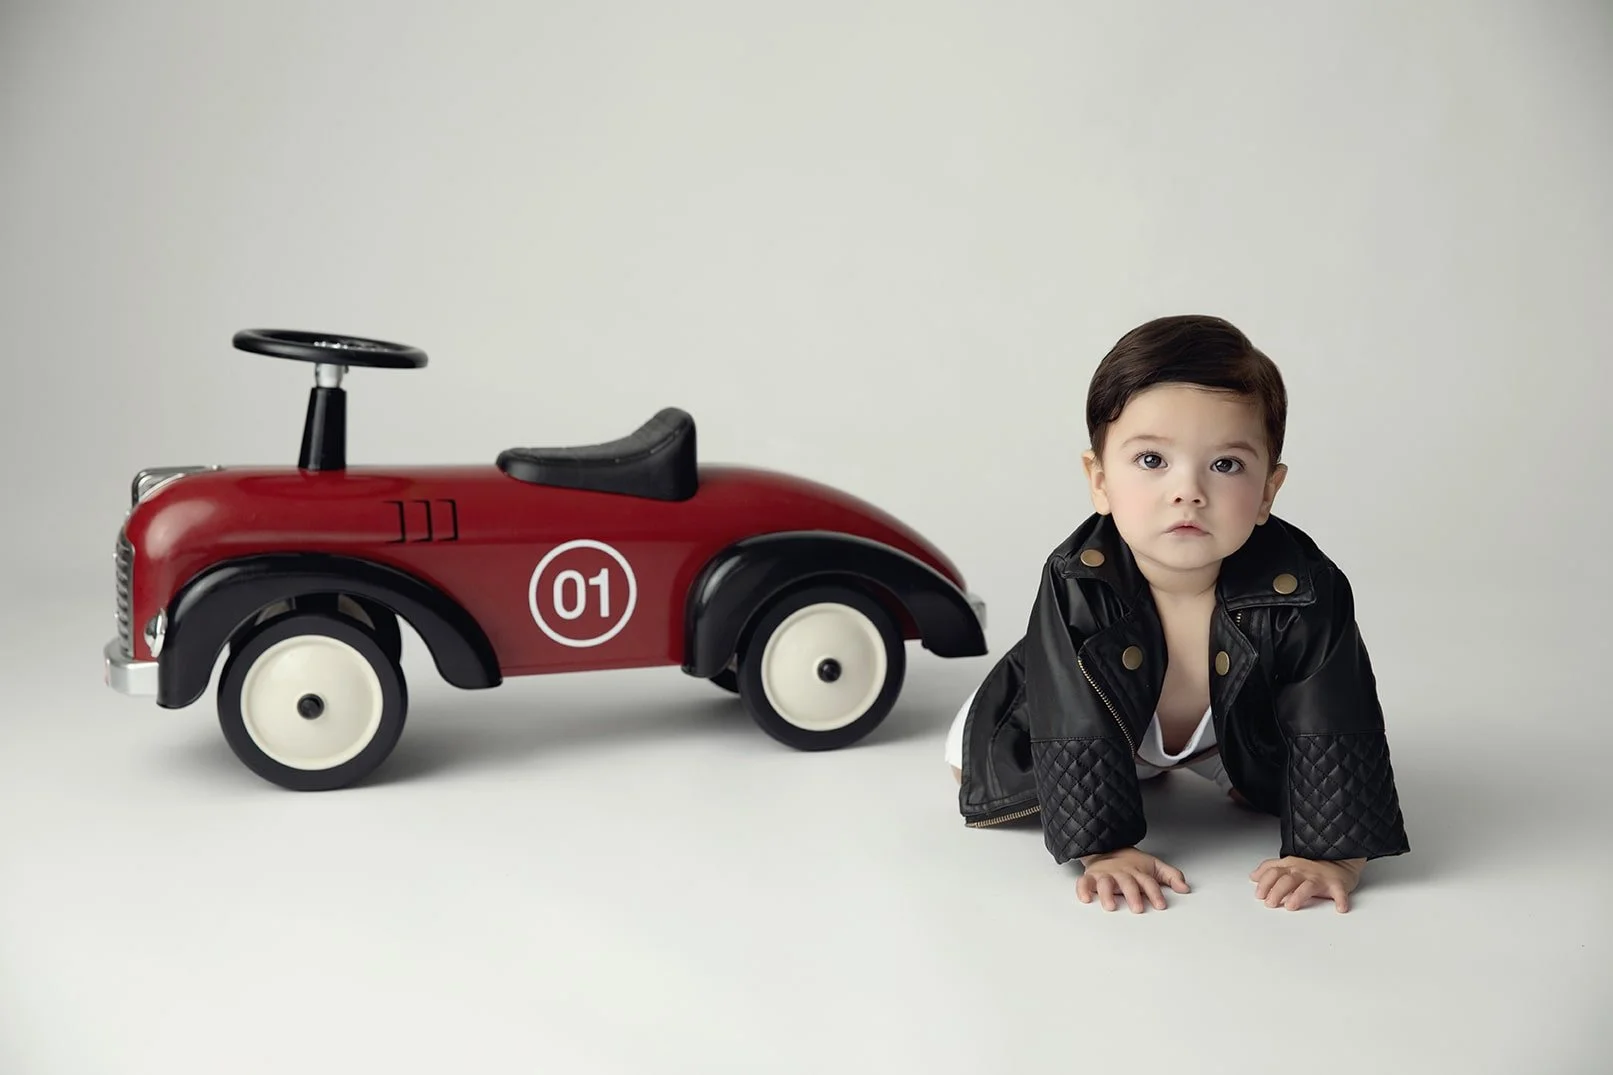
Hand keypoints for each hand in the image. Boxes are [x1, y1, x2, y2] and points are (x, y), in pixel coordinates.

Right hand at [1077, 847, 1189, 911]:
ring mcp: (1105, 875)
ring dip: (1107, 894)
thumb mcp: (1154, 866)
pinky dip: (1082, 890)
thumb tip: (1185, 888)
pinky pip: (1084, 883)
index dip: (1155, 893)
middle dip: (1133, 895)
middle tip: (1138, 908)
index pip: (1148, 882)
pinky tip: (1085, 898)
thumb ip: (1171, 876)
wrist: (1107, 848)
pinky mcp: (1091, 877)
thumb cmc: (1132, 863)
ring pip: (1105, 883)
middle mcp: (1121, 873)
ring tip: (1110, 906)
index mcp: (1138, 872)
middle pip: (1128, 883)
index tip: (1160, 905)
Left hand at [1249, 856, 1363, 911]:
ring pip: (1308, 886)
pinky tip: (1340, 908)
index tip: (1259, 894)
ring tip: (1292, 905)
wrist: (1338, 861)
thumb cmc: (1311, 867)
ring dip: (1299, 896)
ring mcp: (1320, 878)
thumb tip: (1253, 877)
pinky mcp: (1337, 885)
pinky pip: (1340, 892)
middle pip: (1287, 880)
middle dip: (1277, 891)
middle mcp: (1303, 872)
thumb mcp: (1288, 863)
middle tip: (1270, 903)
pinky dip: (1341, 900)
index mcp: (1291, 867)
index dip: (1265, 883)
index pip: (1274, 872)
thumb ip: (1269, 869)